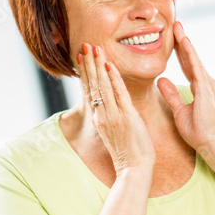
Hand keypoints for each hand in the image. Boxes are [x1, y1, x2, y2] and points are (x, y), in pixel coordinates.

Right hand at [78, 43, 155, 173]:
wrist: (134, 169)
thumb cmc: (129, 153)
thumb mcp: (115, 132)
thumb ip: (111, 116)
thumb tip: (111, 105)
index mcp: (99, 118)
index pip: (90, 90)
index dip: (85, 73)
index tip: (81, 57)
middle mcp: (102, 115)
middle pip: (92, 85)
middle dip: (88, 64)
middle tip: (84, 45)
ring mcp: (112, 115)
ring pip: (102, 86)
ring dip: (98, 66)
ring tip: (93, 49)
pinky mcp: (125, 117)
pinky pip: (118, 93)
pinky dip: (113, 78)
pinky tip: (109, 65)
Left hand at [156, 22, 214, 151]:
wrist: (211, 144)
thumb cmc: (198, 131)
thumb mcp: (179, 110)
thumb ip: (172, 94)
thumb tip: (162, 80)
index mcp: (200, 87)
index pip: (187, 66)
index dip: (180, 52)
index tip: (172, 38)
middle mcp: (206, 83)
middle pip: (191, 58)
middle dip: (182, 42)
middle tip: (175, 24)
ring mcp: (208, 84)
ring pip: (194, 59)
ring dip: (185, 43)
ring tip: (177, 27)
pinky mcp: (206, 88)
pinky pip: (196, 67)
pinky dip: (190, 54)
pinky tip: (184, 43)